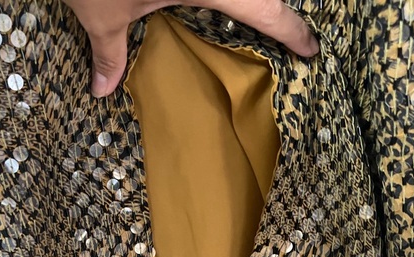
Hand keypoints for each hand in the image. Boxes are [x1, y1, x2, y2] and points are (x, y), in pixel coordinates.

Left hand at [61, 0, 319, 97]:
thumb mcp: (102, 11)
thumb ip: (109, 51)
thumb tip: (101, 89)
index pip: (268, 10)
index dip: (293, 31)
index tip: (312, 49)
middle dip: (276, 8)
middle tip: (285, 29)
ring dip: (252, 0)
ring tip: (255, 12)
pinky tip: (215, 4)